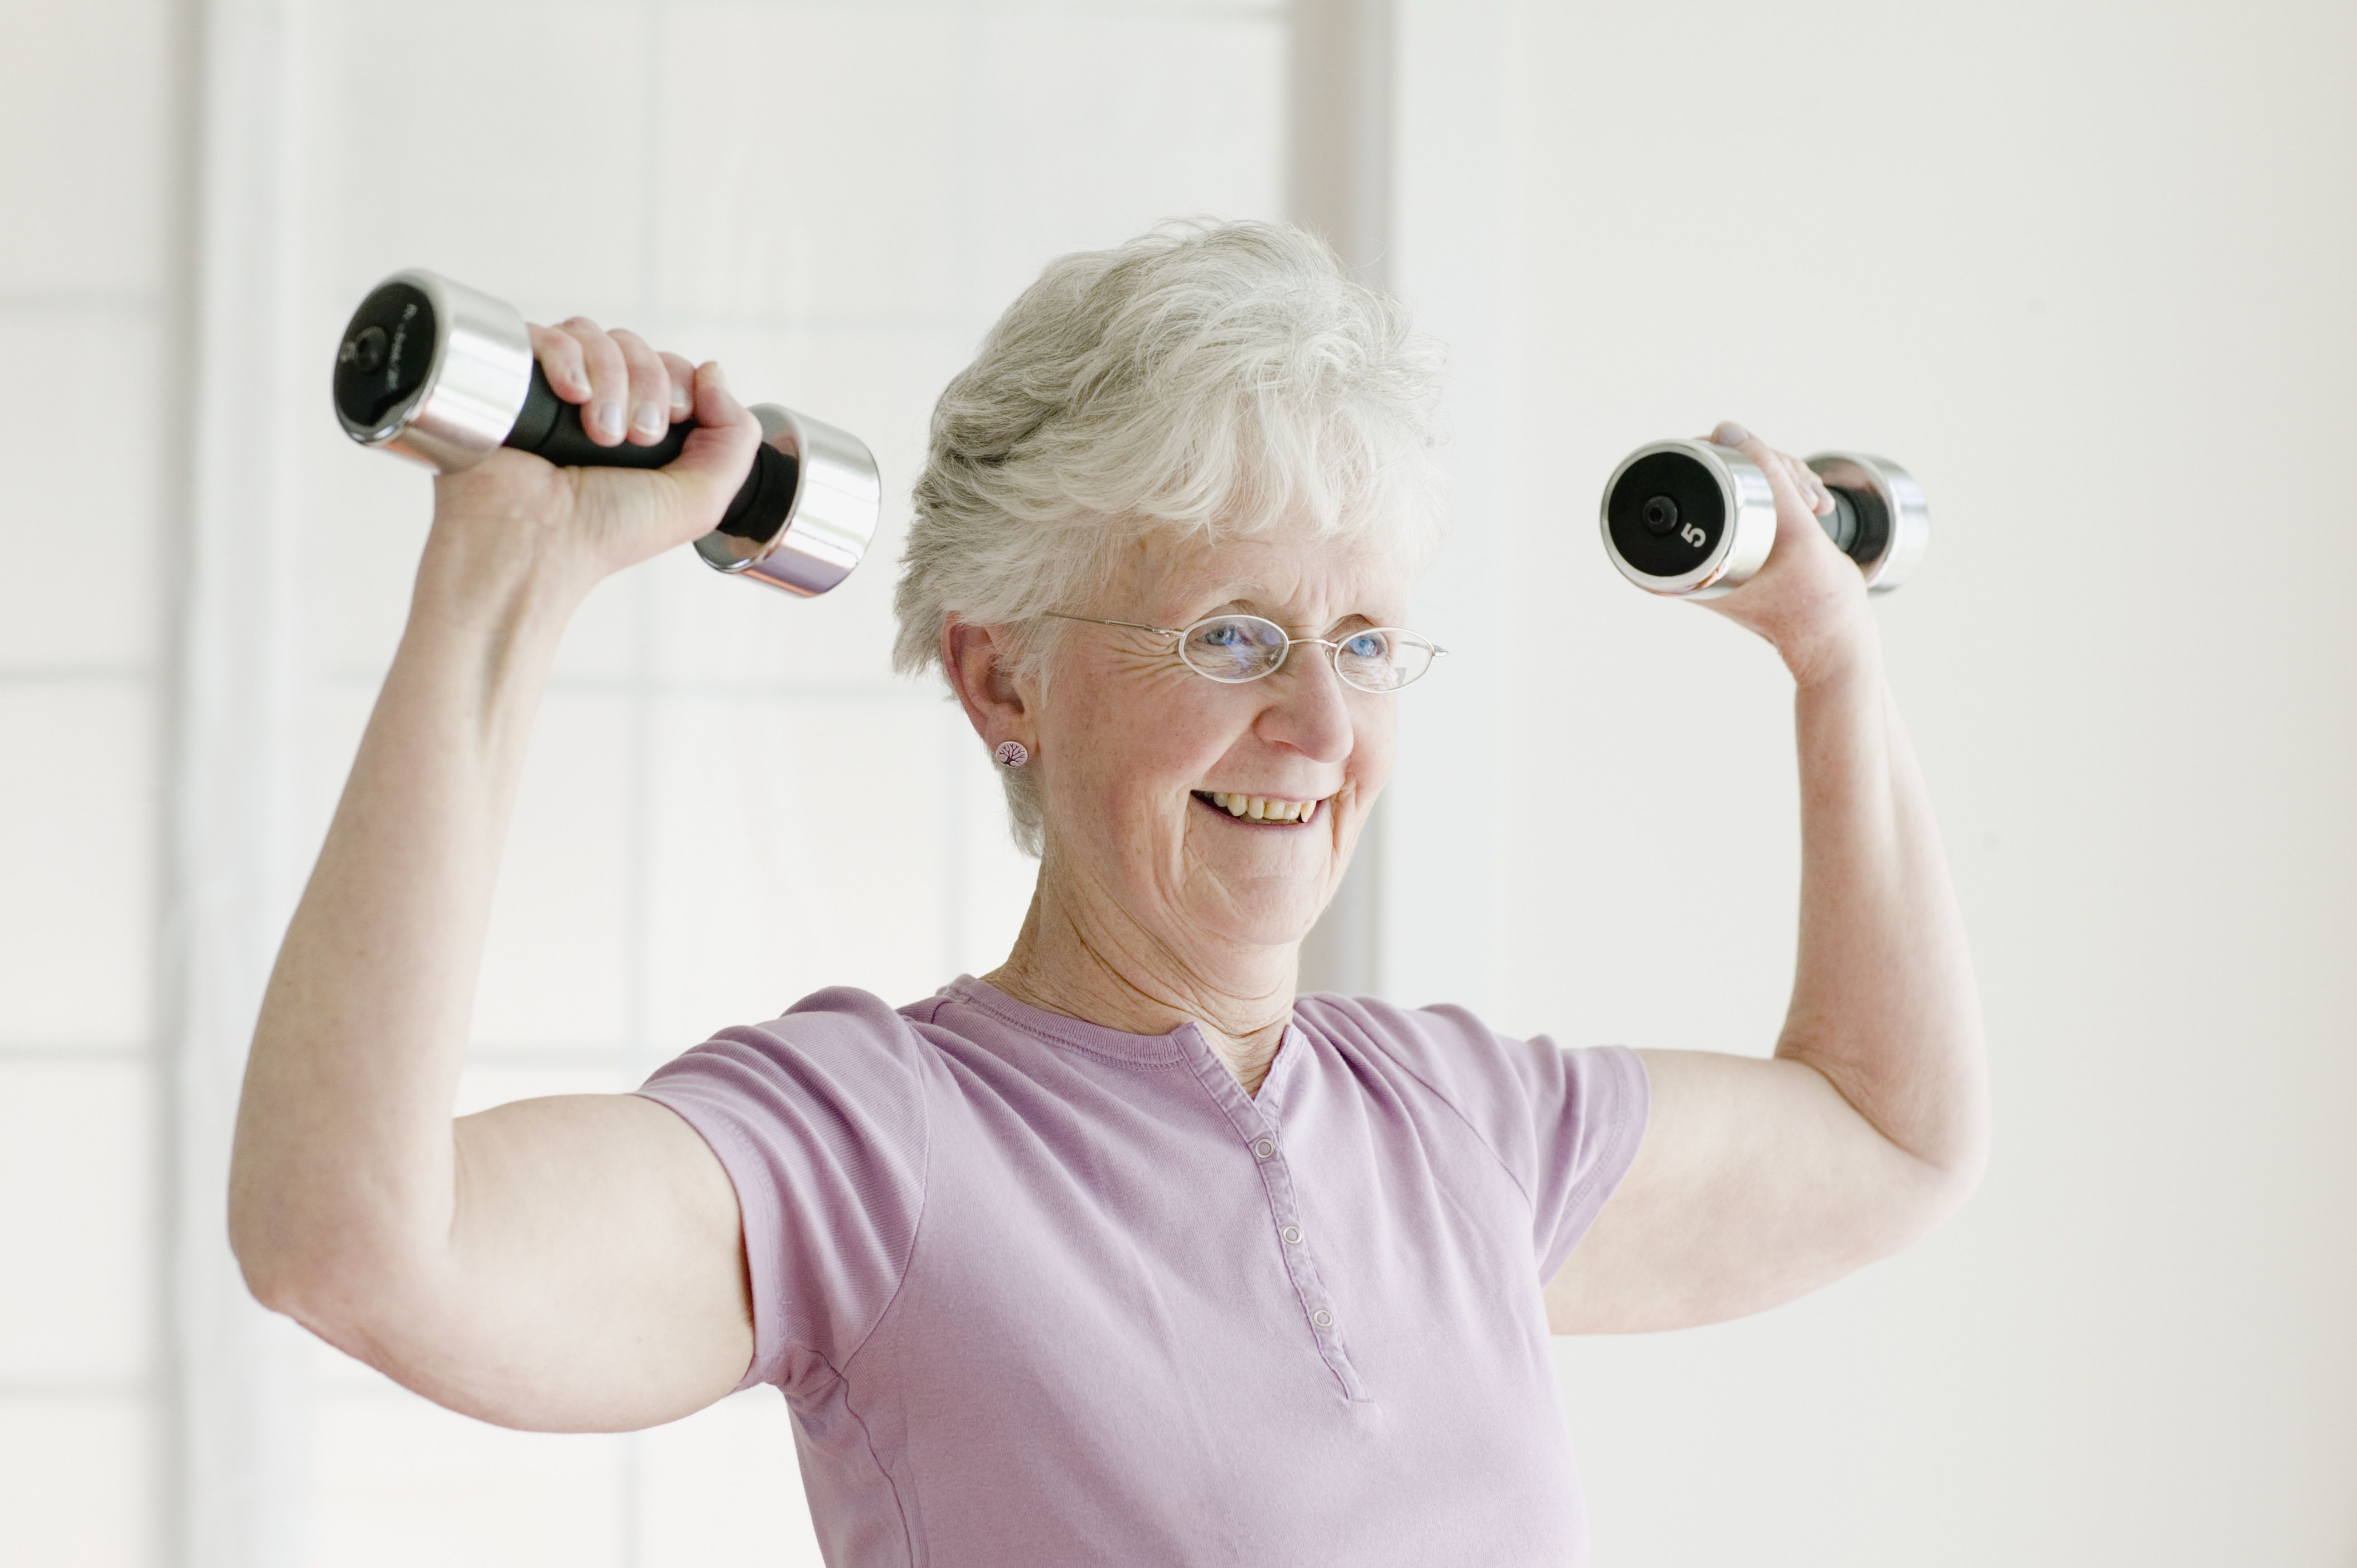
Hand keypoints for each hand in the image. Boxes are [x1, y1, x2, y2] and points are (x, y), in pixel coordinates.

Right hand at [420, 317, 764, 607]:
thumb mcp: (700, 498)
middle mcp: (598, 403)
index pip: (671, 366)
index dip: (680, 383)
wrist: (535, 542)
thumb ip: (733, 438)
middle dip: (648, 385)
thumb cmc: (608, 531)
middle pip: (636, 346)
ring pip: (594, 336)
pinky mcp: (514, 378)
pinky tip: (572, 394)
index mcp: (641, 426)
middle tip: (637, 437)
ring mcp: (553, 388)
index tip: (671, 424)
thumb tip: (712, 371)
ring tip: (600, 434)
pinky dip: (566, 357)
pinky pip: (545, 334)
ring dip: (612, 380)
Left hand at [1691, 420, 1877, 685]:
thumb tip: (1727, 429)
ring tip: (1815, 504)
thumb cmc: (1815, 598)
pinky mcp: (1744, 545)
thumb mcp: (1797, 530)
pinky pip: (1756, 497)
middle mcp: (1693, 555)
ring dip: (1784, 478)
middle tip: (1806, 494)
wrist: (1835, 634)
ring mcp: (1719, 549)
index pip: (1684, 478)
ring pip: (1741, 480)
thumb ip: (1768, 477)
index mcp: (1686, 561)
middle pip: (1715, 473)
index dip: (1727, 456)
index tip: (1771, 471)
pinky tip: (1814, 504)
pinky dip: (1787, 491)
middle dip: (1767, 469)